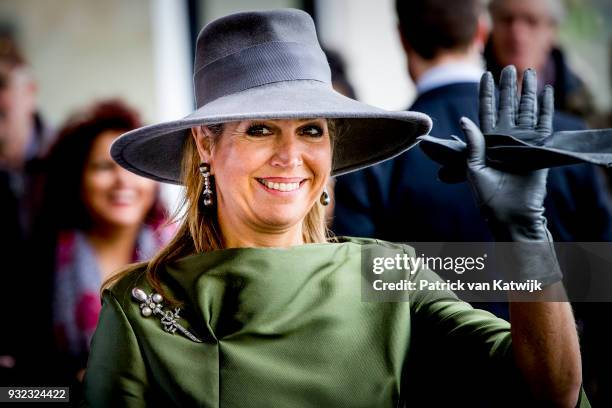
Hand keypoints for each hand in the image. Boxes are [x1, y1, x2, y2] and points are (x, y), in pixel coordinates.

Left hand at [418, 65, 611, 181]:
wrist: (511, 214)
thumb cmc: (488, 196)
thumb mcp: (474, 169)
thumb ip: (471, 144)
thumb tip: (464, 119)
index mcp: (486, 142)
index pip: (485, 111)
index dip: (486, 94)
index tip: (485, 75)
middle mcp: (504, 138)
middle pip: (507, 106)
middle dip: (508, 87)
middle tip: (509, 67)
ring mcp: (522, 142)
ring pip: (526, 110)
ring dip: (528, 92)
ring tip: (529, 71)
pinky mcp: (538, 148)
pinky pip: (544, 124)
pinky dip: (547, 108)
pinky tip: (548, 92)